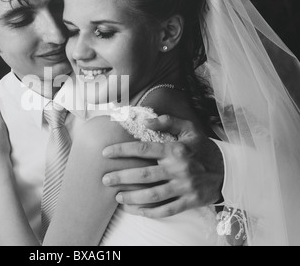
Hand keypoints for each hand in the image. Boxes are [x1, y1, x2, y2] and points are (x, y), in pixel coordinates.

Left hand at [102, 115, 223, 217]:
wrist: (228, 169)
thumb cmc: (202, 147)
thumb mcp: (189, 129)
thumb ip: (167, 122)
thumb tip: (145, 122)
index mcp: (175, 149)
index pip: (143, 149)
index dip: (122, 150)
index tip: (106, 152)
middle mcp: (179, 168)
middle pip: (144, 174)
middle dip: (122, 177)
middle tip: (105, 179)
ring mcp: (184, 187)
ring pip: (153, 194)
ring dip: (132, 196)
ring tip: (117, 196)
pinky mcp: (189, 201)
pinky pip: (166, 209)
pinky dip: (149, 212)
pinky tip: (135, 210)